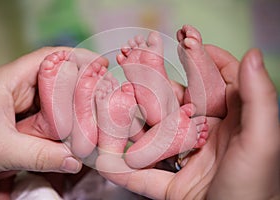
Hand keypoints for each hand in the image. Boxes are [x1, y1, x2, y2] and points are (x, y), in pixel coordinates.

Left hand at [0, 47, 87, 177]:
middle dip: (80, 84)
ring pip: (55, 96)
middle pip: (55, 76)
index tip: (100, 63)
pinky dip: (64, 119)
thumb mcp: (2, 150)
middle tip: (103, 92)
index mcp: (8, 81)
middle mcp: (16, 87)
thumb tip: (75, 161)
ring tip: (94, 111)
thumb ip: (40, 155)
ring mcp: (21, 102)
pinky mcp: (24, 116)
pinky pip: (50, 112)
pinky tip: (76, 127)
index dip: (75, 57)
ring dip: (73, 105)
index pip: (46, 57)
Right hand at [95, 47, 279, 199]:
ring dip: (132, 119)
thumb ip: (259, 99)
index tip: (184, 39)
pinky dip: (122, 168)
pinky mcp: (169, 184)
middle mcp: (206, 137)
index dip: (201, 58)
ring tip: (112, 98)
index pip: (214, 81)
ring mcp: (184, 159)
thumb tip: (253, 54)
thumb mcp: (262, 142)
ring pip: (153, 134)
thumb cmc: (255, 190)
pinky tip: (102, 155)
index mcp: (231, 123)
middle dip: (156, 80)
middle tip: (136, 59)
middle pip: (177, 102)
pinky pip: (142, 174)